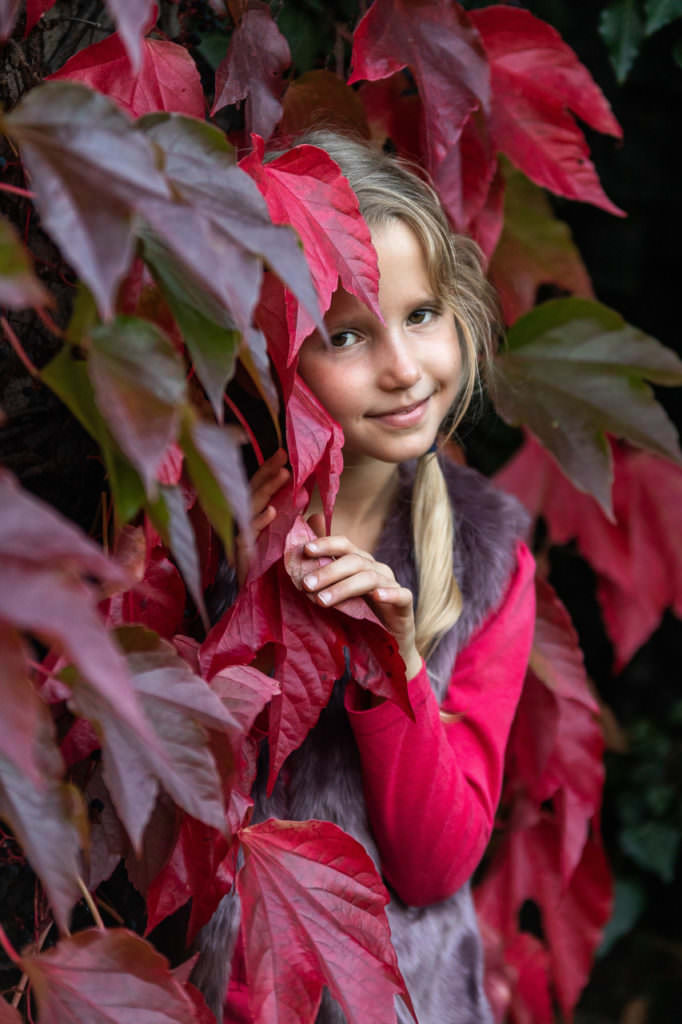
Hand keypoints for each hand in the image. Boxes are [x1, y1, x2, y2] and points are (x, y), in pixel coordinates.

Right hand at [235, 448, 289, 585]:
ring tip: (284, 475)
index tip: (283, 453)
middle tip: (283, 456)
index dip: (269, 469)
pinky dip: (260, 520)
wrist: (238, 588)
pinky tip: (272, 510)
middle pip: (254, 489)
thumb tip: (310, 505)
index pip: (258, 485)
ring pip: (252, 505)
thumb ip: (291, 520)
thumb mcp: (278, 536)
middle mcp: (241, 518)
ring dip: (268, 489)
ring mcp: (238, 531)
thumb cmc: (258, 561)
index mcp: (248, 512)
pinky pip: (249, 531)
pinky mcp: (239, 548)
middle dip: (268, 472)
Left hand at [300, 524, 421, 679]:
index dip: (326, 544)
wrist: (387, 645)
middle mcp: (377, 569)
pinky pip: (401, 595)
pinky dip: (389, 594)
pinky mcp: (405, 604)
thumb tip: (297, 563)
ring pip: (370, 578)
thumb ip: (323, 580)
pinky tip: (376, 597)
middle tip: (306, 585)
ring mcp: (392, 585)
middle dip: (328, 571)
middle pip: (354, 561)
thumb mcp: (337, 598)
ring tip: (322, 600)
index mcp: (360, 563)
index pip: (344, 545)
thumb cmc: (358, 617)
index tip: (305, 551)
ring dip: (344, 587)